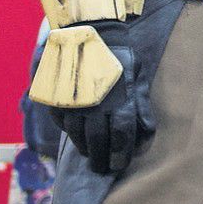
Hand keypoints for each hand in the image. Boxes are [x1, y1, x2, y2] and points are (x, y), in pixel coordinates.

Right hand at [52, 21, 155, 174]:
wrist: (88, 33)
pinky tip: (77, 138)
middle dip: (101, 158)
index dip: (120, 154)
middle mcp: (95, 105)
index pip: (121, 135)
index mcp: (118, 100)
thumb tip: (146, 132)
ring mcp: (73, 103)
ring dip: (85, 149)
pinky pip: (62, 124)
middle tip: (103, 169)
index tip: (119, 165)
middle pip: (97, 141)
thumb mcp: (136, 76)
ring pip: (77, 135)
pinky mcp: (56, 99)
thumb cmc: (119, 55)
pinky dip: (70, 133)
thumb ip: (140, 104)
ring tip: (91, 156)